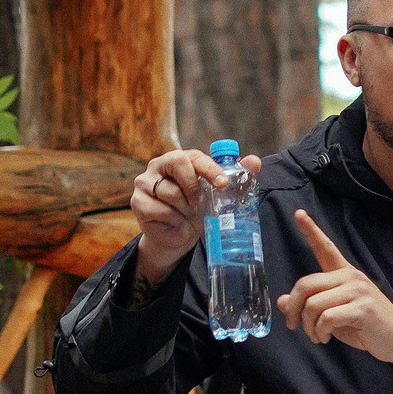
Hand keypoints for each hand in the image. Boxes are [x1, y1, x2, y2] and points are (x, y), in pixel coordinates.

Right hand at [129, 147, 261, 281]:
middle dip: (194, 185)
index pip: (194, 156)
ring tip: (186, 213)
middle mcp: (159, 166)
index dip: (210, 169)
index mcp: (179, 159)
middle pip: (178, 163)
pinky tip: (175, 221)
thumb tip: (255, 161)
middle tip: (201, 202)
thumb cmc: (198, 210)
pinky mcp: (138, 202)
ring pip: (170, 192)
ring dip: (185, 208)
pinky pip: (160, 209)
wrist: (179, 237)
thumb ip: (236, 177)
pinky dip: (173, 219)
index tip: (223, 184)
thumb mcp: (218, 195)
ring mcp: (144, 182)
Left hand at [277, 210, 392, 361]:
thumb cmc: (365, 326)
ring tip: (316, 336)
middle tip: (294, 325)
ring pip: (313, 304)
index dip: (311, 231)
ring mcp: (358, 290)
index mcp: (344, 274)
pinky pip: (327, 318)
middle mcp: (351, 277)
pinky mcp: (363, 308)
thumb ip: (310, 306)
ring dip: (308, 326)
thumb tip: (282, 302)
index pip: (325, 248)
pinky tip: (326, 337)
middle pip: (306, 284)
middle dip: (294, 308)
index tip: (298, 214)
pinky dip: (320, 331)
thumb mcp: (332, 315)